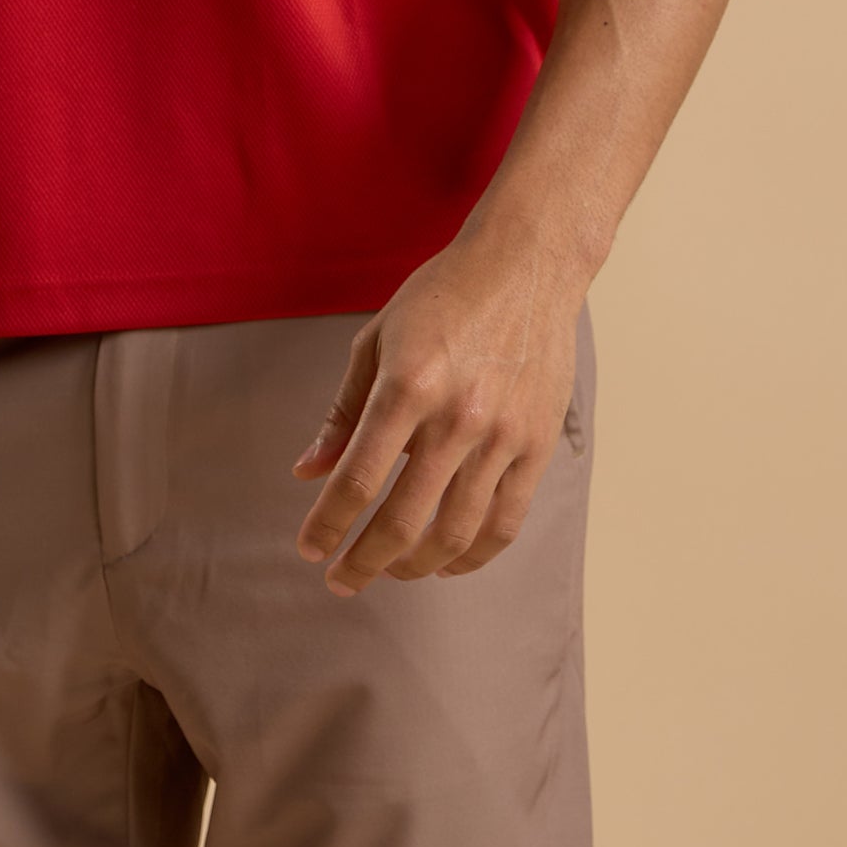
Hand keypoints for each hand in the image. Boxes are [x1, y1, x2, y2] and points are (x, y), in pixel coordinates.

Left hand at [290, 227, 580, 596]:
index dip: (327, 525)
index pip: (357, 481)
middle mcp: (456, 418)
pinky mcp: (537, 445)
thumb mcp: (376, 340)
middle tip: (342, 581)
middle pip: (403, 521)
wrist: (526, 265)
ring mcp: (503, 435)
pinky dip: (473, 555)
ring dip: (415, 566)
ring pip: (455, 532)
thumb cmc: (443, 296)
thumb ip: (343, 412)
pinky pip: (505, 521)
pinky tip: (447, 563)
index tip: (310, 550)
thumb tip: (309, 471)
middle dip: (364, 562)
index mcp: (407, 386)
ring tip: (391, 571)